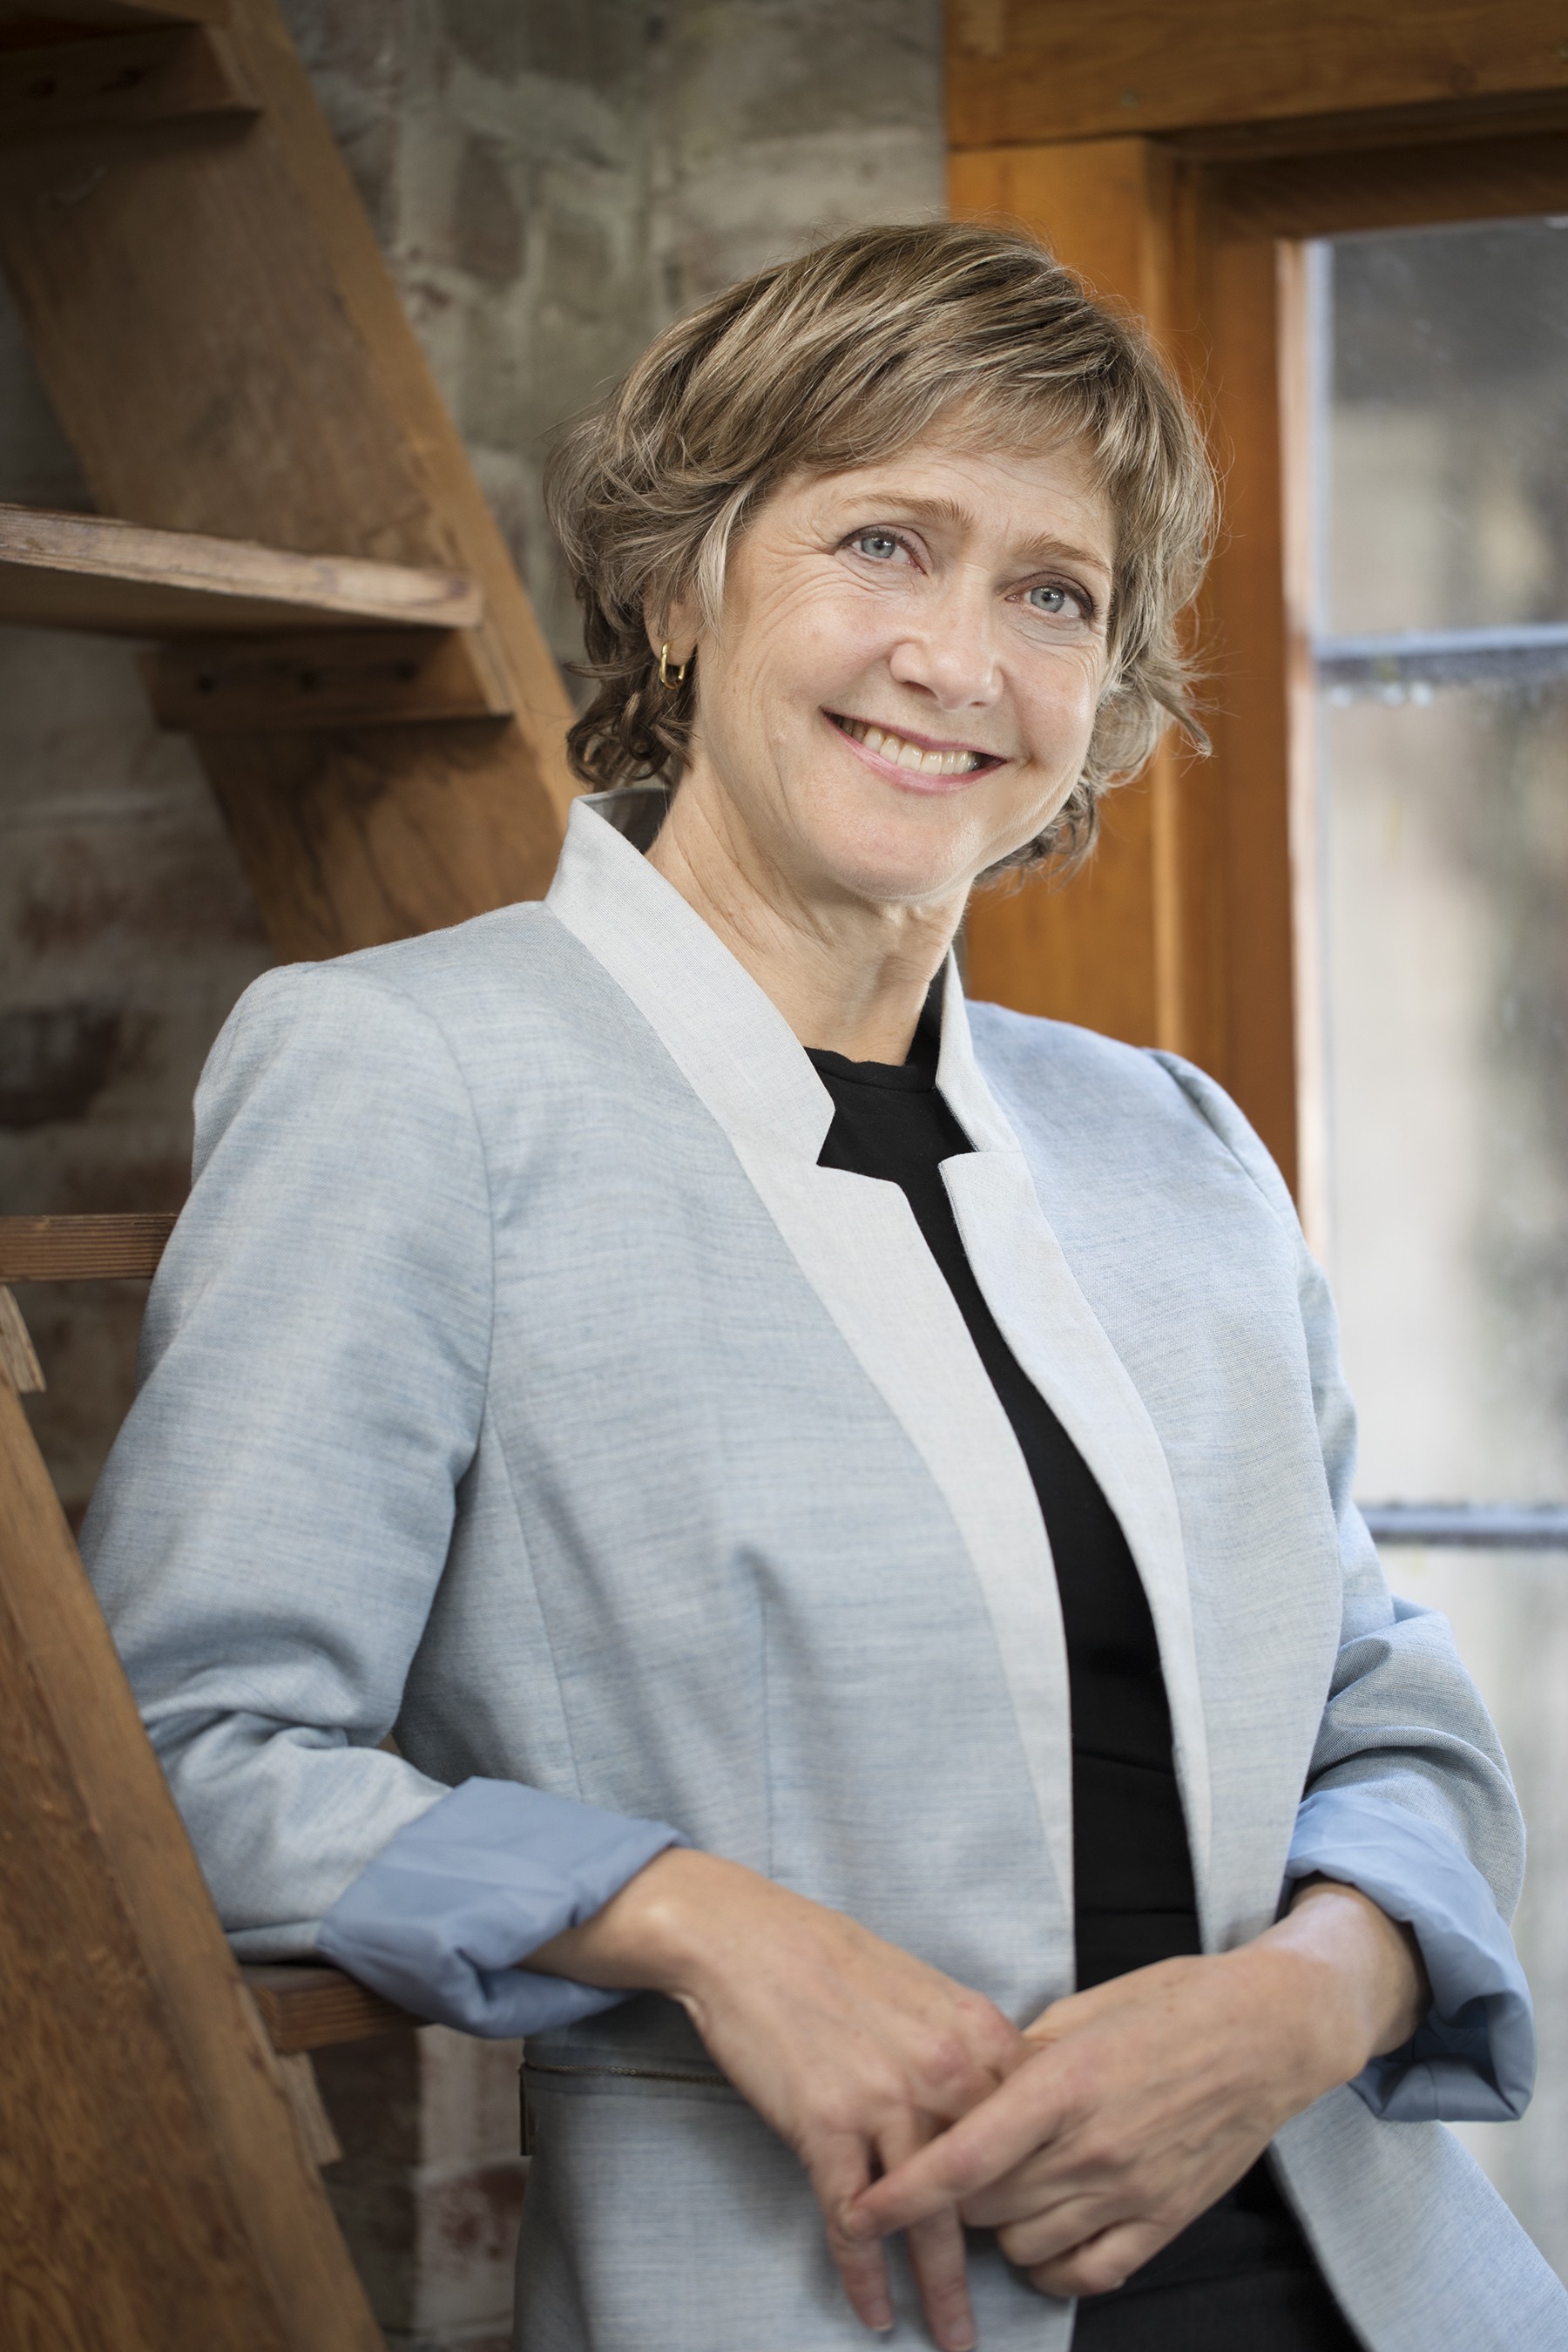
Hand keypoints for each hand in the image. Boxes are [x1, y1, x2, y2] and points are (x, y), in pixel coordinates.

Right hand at [530, 1849, 1026, 2349]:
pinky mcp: (826, 2128)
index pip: (1030, 2127)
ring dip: (942, 2291)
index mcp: (975, 2031)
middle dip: (1006, 2252)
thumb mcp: (921, 1985)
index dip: (1035, 2182)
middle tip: (1021, 2296)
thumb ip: (964, 2044)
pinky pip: (855, 2223)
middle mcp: (942, 2071)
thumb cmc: (829, 1955)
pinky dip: (864, 2276)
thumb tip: (992, 2099)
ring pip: (930, 2218)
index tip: (1039, 2222)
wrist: (745, 1939)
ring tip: (953, 2338)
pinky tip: (873, 2313)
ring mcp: (885, 2103)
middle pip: (991, 2184)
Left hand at [848, 1881, 1427, 2298]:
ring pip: (1023, 2245)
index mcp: (1065, 2082)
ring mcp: (1130, 2191)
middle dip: (951, 2192)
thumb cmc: (1172, 2004)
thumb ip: (1021, 2057)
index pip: (964, 2157)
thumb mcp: (1084, 2009)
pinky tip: (1042, 2238)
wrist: (1268, 2034)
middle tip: (952, 2163)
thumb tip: (967, 2090)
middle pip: (982, 2205)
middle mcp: (1093, 2146)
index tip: (859, 2209)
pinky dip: (1049, 2267)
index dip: (904, 2192)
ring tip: (1005, 2189)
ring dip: (998, 2226)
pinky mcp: (1163, 2222)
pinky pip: (1084, 2276)